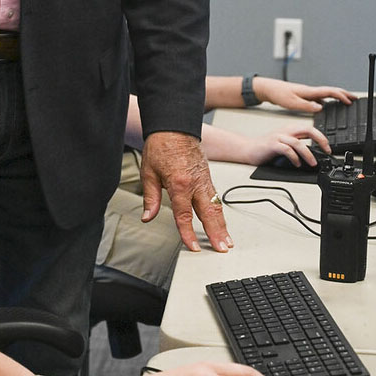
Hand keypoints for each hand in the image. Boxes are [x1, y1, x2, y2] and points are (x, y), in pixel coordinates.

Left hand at [140, 131, 232, 252]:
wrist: (174, 126)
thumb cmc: (161, 146)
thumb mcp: (148, 173)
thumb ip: (150, 198)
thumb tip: (148, 216)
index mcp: (179, 183)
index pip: (184, 215)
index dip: (188, 233)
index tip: (193, 247)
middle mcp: (195, 183)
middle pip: (208, 213)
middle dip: (216, 233)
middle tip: (222, 249)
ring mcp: (204, 179)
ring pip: (216, 206)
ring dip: (222, 225)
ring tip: (227, 241)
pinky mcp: (208, 176)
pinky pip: (216, 196)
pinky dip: (220, 211)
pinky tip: (222, 221)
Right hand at [246, 123, 331, 165]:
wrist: (248, 149)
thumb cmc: (266, 148)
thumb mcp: (285, 144)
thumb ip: (297, 146)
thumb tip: (313, 155)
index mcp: (290, 129)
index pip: (310, 129)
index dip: (322, 137)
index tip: (328, 148)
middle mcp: (286, 131)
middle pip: (307, 130)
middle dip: (320, 139)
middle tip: (327, 150)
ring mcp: (278, 137)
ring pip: (298, 142)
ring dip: (308, 153)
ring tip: (313, 163)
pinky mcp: (272, 145)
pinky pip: (286, 150)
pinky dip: (294, 157)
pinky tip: (297, 164)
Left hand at [255, 78, 355, 112]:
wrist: (269, 89)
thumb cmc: (279, 94)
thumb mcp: (292, 103)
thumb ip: (307, 106)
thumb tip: (321, 108)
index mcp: (310, 92)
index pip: (330, 92)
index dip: (342, 96)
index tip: (351, 101)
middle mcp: (311, 91)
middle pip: (332, 91)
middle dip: (344, 94)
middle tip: (355, 99)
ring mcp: (308, 93)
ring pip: (327, 94)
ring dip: (337, 97)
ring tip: (346, 102)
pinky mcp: (304, 96)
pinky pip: (320, 98)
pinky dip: (327, 101)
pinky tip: (327, 106)